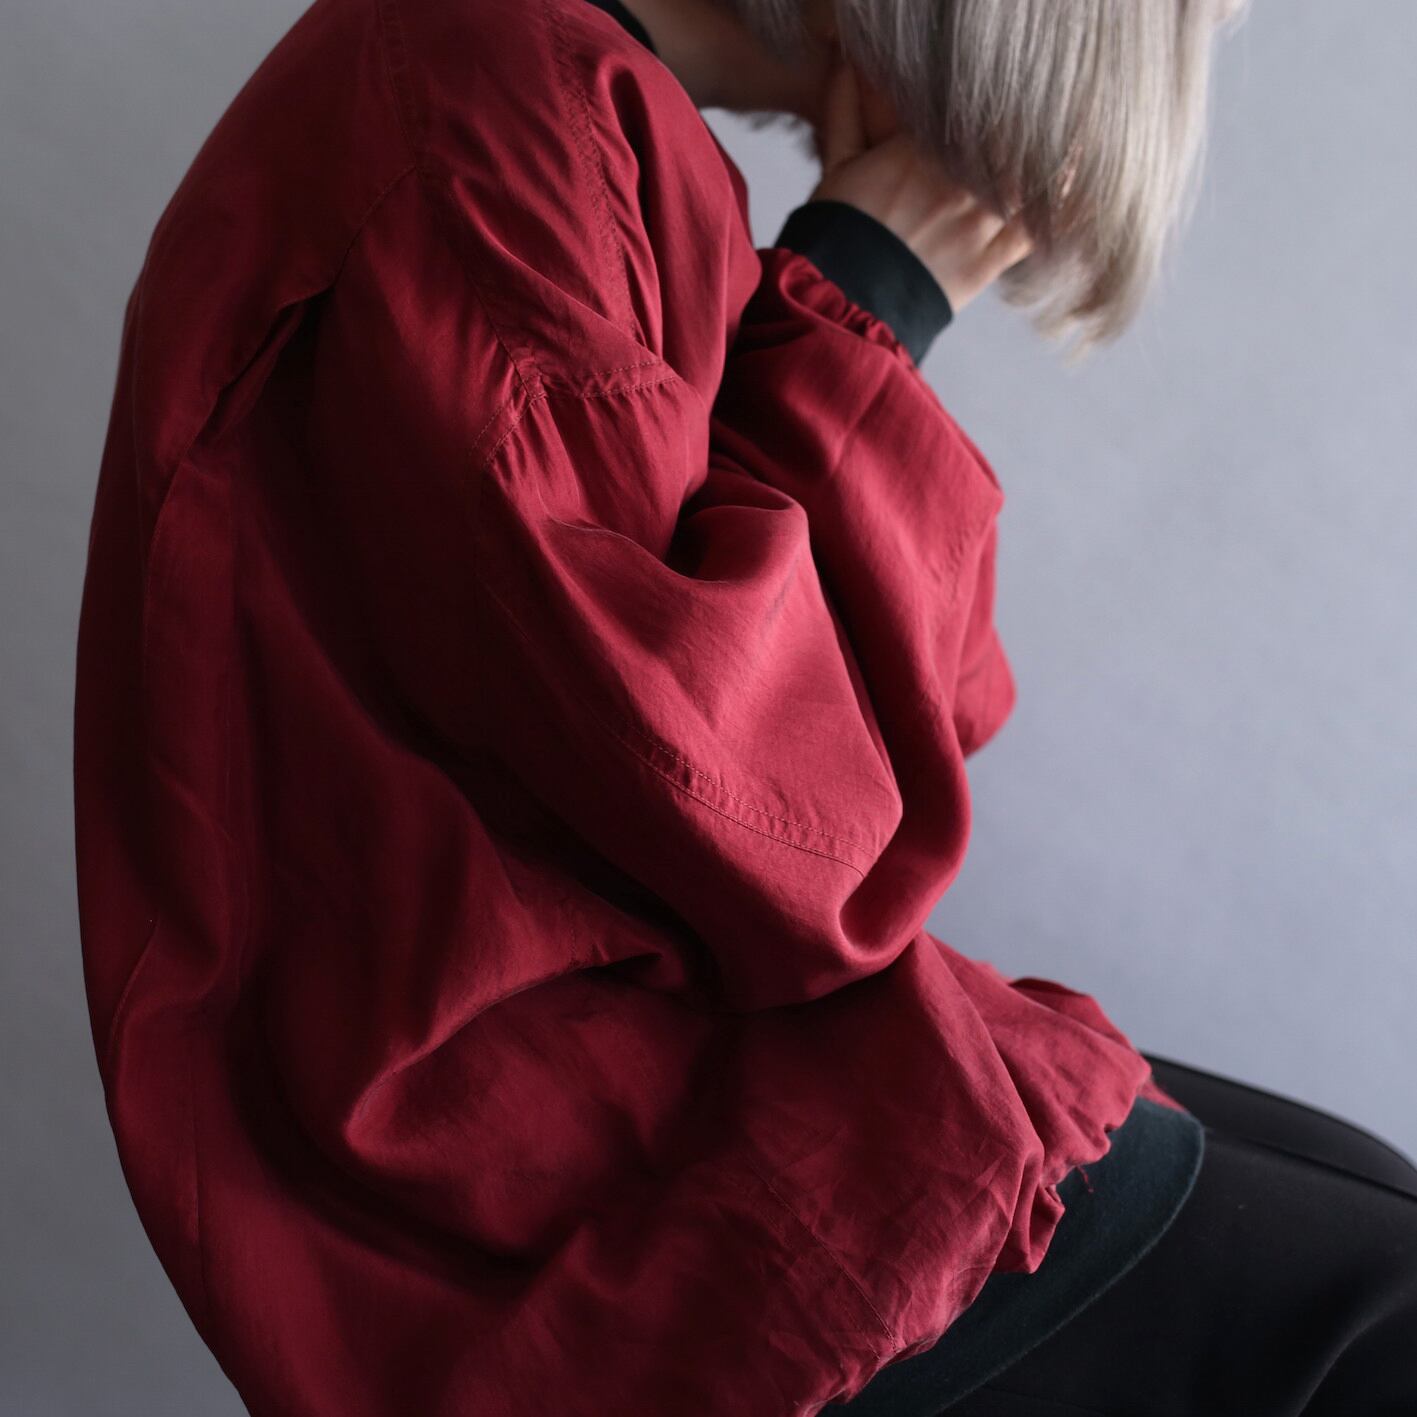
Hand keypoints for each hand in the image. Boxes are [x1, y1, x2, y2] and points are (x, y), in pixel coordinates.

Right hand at [805, 53, 1034, 316]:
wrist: (843, 303)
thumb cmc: (834, 235)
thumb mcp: (836, 167)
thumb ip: (844, 112)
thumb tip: (844, 69)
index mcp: (922, 148)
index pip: (968, 112)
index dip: (980, 111)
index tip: (984, 113)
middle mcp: (957, 180)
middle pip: (1005, 142)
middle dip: (1011, 140)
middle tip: (1012, 140)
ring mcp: (977, 222)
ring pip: (1025, 182)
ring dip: (1036, 172)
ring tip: (1047, 164)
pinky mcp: (988, 261)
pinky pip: (1033, 232)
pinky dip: (1052, 216)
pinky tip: (1064, 202)